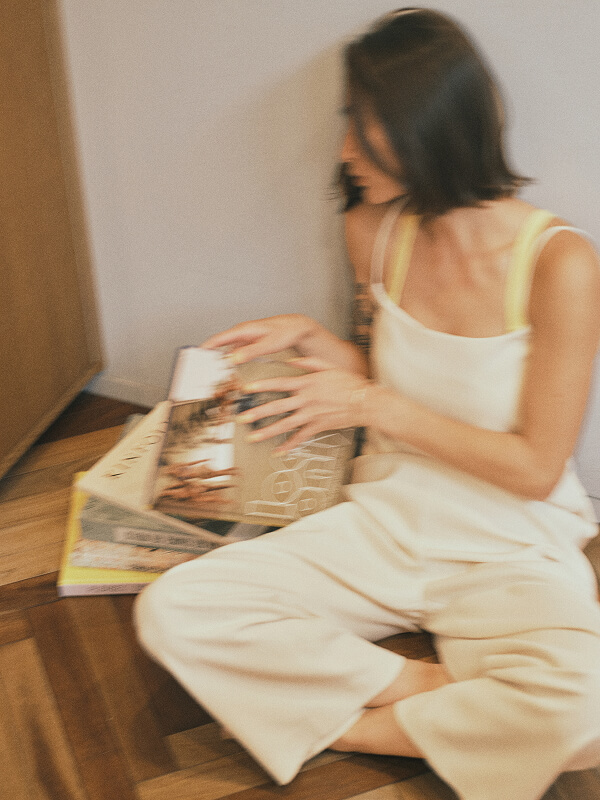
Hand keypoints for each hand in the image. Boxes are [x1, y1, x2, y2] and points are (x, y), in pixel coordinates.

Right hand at [202, 314, 320, 364]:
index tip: (195, 357)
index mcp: (243, 330)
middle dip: (209, 357)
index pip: (218, 338)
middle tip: (201, 371)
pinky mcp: (249, 345)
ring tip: (212, 374)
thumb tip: (233, 358)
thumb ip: (250, 352)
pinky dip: (230, 362)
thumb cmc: (284, 332)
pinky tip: (229, 372)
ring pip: (227, 350)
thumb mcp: (268, 344)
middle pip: (219, 345)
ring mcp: (245, 339)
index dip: (205, 348)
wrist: (296, 328)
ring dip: (220, 361)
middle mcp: (241, 334)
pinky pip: (235, 353)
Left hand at [235, 356, 372, 451]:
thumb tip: (290, 361)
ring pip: (284, 425)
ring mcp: (311, 415)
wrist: (364, 401)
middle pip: (277, 407)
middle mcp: (306, 400)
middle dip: (257, 413)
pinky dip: (289, 446)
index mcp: (307, 383)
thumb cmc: (349, 383)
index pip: (279, 384)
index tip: (247, 388)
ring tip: (252, 437)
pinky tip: (278, 451)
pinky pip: (300, 438)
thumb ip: (307, 363)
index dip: (262, 386)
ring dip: (267, 432)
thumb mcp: (328, 366)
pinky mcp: (317, 427)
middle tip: (242, 418)